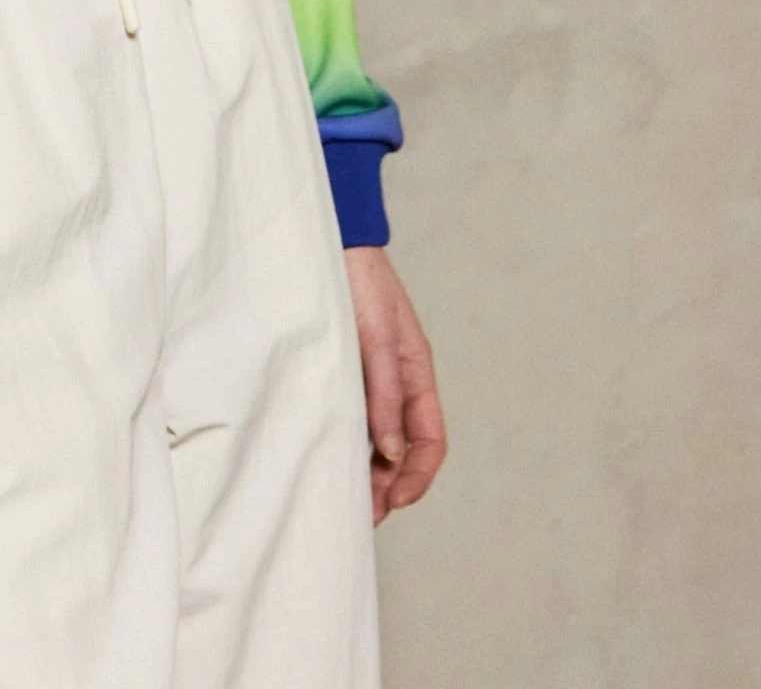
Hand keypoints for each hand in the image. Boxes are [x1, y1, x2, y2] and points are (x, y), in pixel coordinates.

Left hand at [343, 245, 446, 521]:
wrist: (333, 245)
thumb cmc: (360, 284)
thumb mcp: (375, 340)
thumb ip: (384, 395)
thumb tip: (392, 454)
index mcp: (417, 375)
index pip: (430, 442)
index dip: (417, 478)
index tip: (393, 503)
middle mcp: (398, 383)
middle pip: (404, 449)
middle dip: (389, 485)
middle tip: (362, 514)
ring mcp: (372, 378)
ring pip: (378, 438)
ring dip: (367, 468)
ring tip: (343, 494)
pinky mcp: (346, 371)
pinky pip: (354, 417)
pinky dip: (349, 442)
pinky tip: (330, 455)